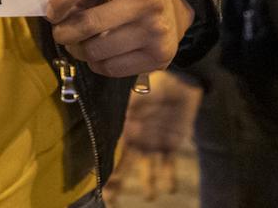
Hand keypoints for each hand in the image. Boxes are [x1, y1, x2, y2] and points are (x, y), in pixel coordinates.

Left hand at [47, 0, 192, 78]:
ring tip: (81, 43)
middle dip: (64, 32)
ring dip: (79, 50)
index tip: (51, 12)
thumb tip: (55, 14)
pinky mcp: (158, 56)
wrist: (173, 10)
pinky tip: (101, 54)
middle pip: (89, 23)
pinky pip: (110, 69)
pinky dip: (97, 64)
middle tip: (60, 33)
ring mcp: (156, 31)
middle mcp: (147, 2)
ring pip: (96, 51)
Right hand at [106, 71, 202, 202]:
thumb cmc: (152, 84)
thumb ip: (119, 113)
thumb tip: (100, 123)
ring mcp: (152, 143)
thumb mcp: (132, 97)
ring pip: (148, 169)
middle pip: (126, 165)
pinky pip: (169, 164)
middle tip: (112, 198)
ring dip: (147, 183)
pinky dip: (168, 177)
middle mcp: (136, 138)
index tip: (99, 181)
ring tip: (148, 197)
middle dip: (119, 181)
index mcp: (124, 127)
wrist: (178, 81)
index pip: (111, 150)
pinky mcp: (170, 144)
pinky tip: (169, 189)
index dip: (105, 165)